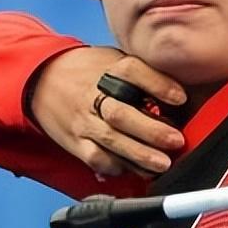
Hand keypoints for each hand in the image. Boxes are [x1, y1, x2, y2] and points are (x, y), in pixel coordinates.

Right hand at [29, 47, 186, 177]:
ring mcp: (83, 120)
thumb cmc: (91, 70)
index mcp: (109, 68)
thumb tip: (186, 89)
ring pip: (109, 140)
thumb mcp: (115, 59)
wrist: (41, 78)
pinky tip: (134, 169)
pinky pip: (94, 158)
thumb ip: (144, 72)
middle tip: (176, 140)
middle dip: (150, 130)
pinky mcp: (75, 141)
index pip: (133, 71)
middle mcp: (94, 94)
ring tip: (162, 164)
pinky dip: (115, 166)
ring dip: (138, 154)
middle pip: (121, 112)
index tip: (181, 98)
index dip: (158, 84)